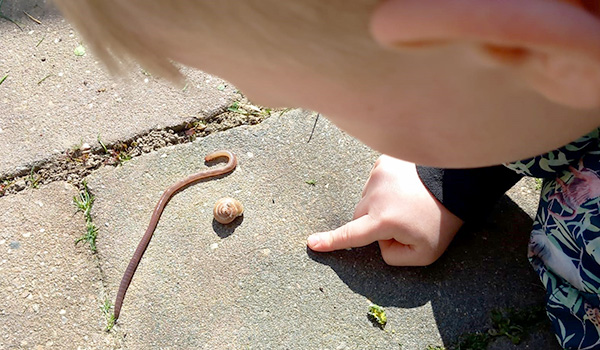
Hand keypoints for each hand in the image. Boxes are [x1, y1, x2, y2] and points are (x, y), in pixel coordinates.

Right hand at [307, 155, 463, 265]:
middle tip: (403, 222)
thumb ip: (393, 256)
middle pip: (360, 216)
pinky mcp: (384, 161)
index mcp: (383, 220)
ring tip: (409, 202)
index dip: (330, 242)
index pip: (351, 235)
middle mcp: (375, 195)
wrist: (459, 183)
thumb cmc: (443, 219)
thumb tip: (379, 241)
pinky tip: (407, 187)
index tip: (312, 243)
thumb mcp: (424, 254)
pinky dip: (387, 186)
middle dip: (373, 223)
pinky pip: (376, 180)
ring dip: (381, 203)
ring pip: (368, 197)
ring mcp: (378, 175)